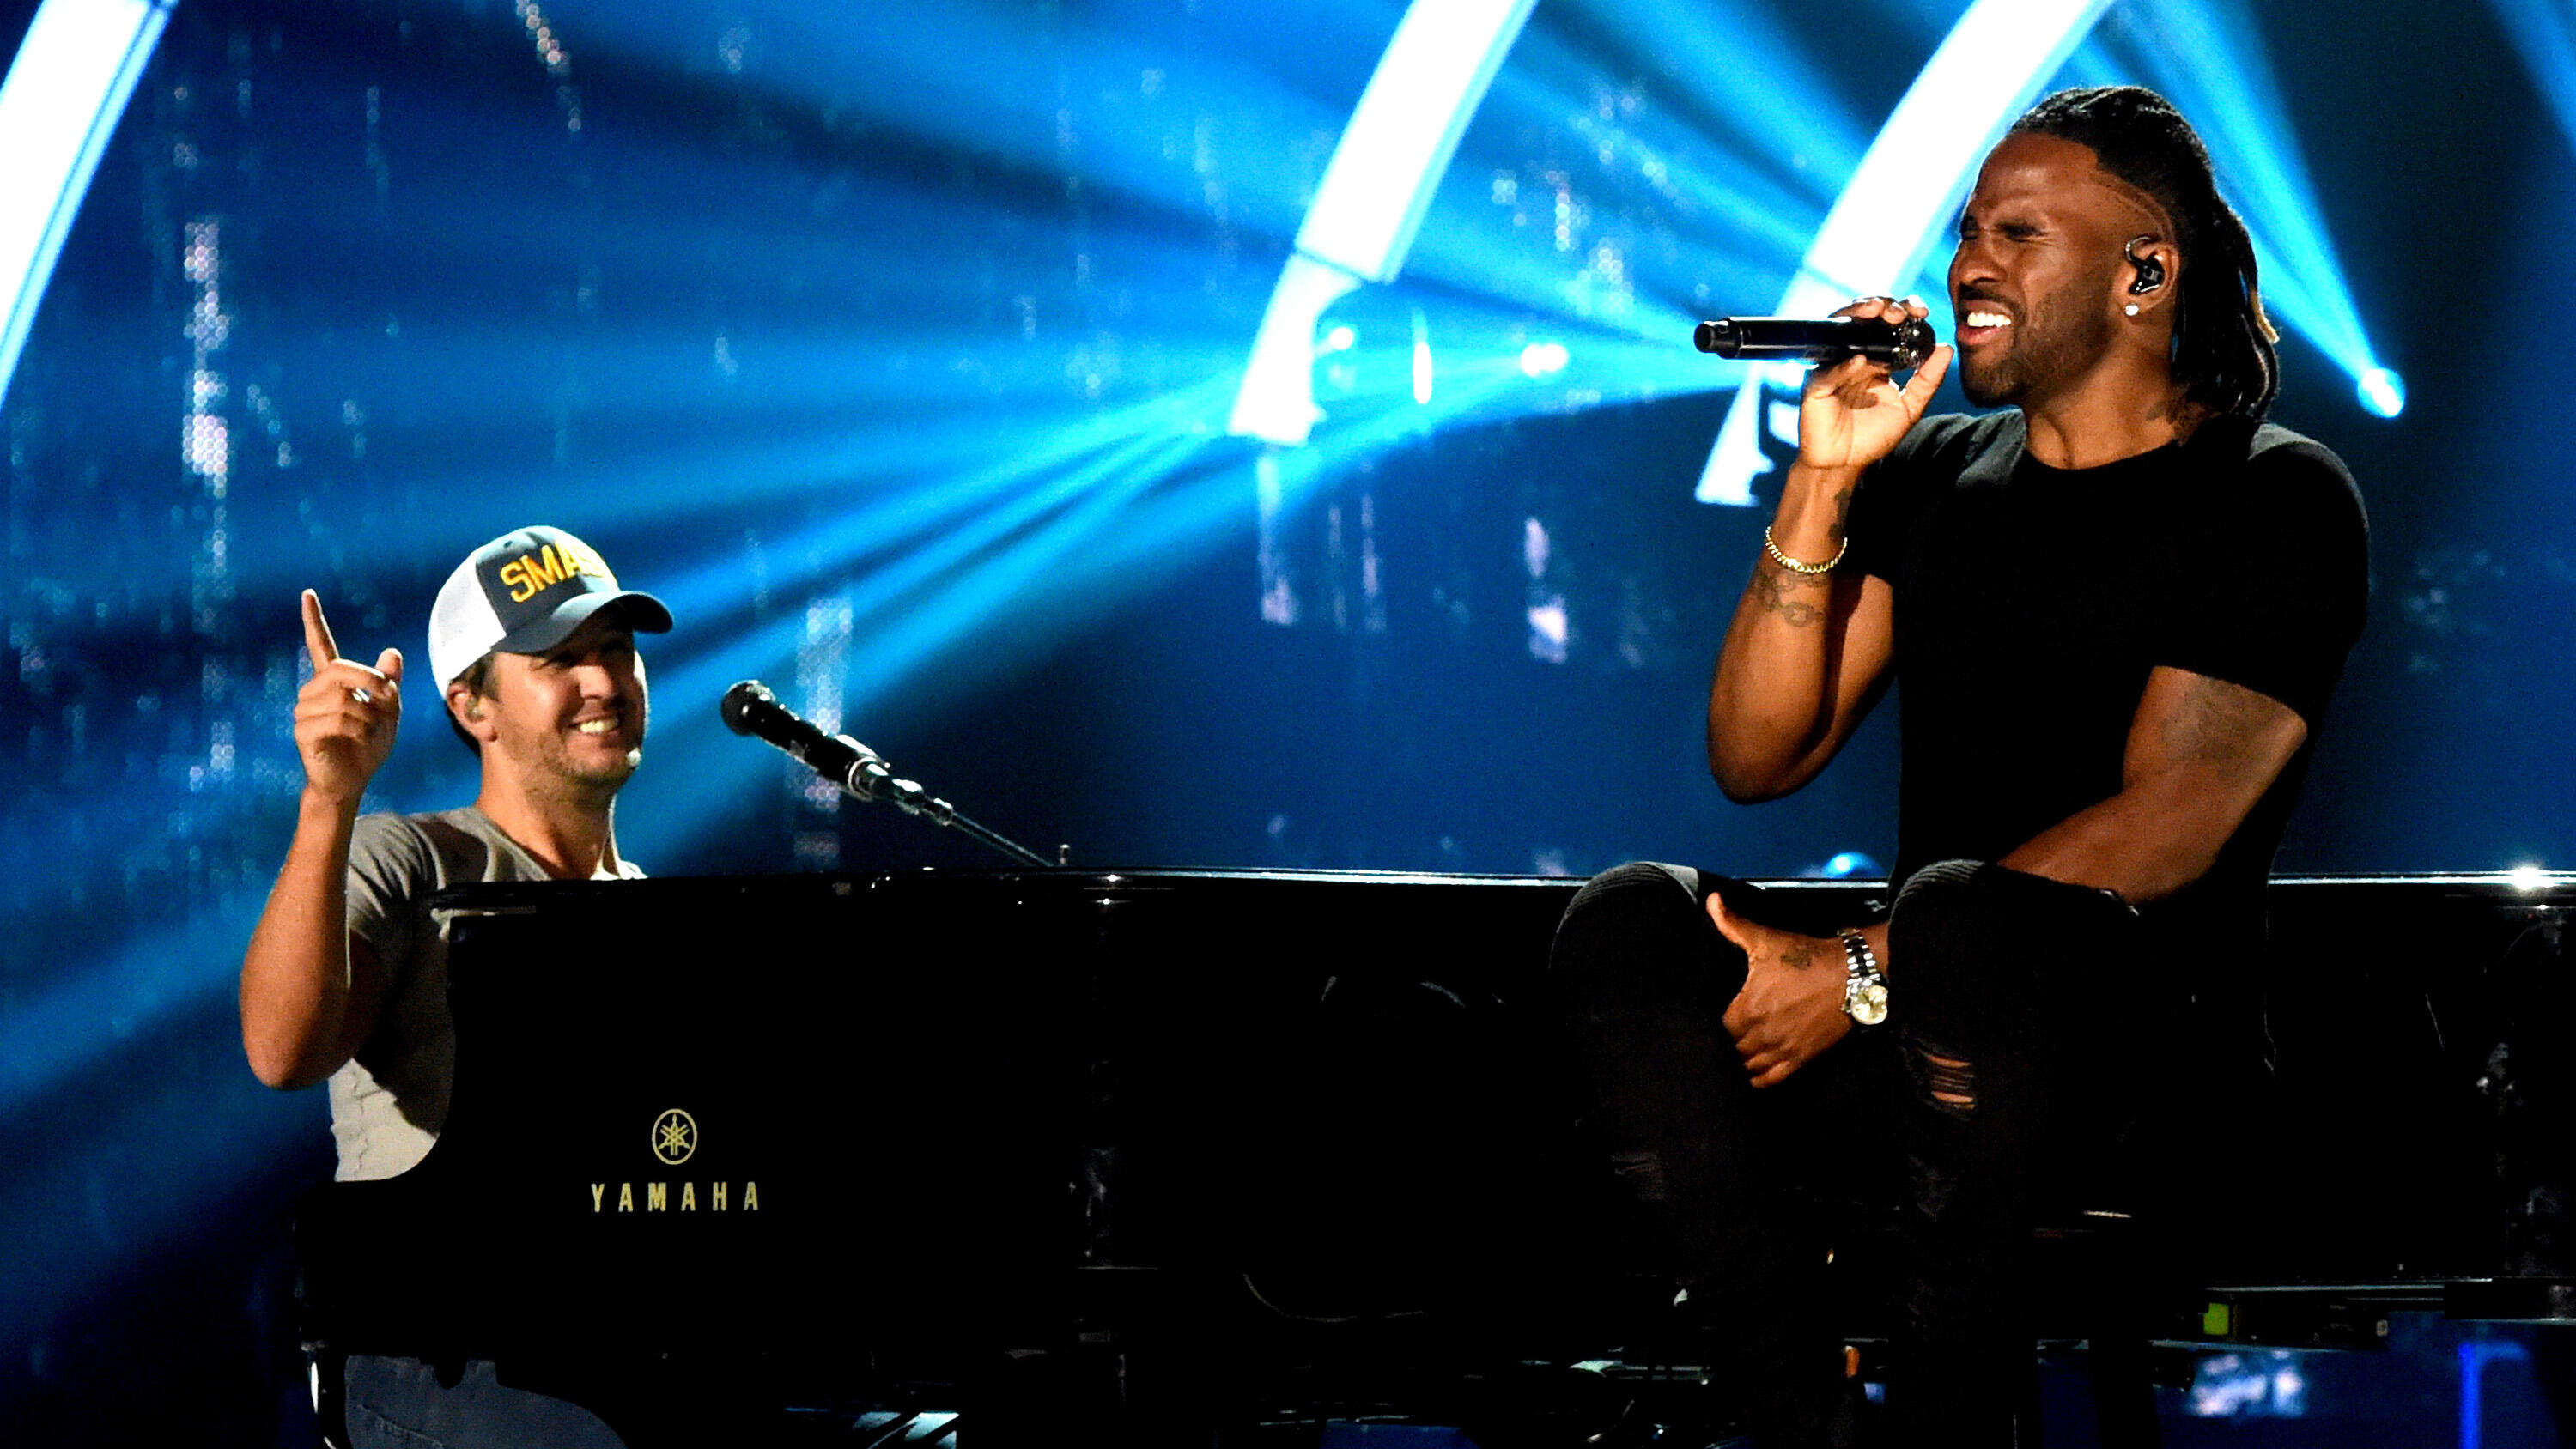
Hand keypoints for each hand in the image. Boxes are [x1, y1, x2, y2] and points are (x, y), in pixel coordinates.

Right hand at [293, 589, 401, 807]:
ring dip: (369, 715)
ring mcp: (304, 710)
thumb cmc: (368, 747)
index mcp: (333, 682)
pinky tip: (357, 741)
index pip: (320, 645)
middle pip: (342, 669)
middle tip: (387, 701)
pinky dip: (360, 731)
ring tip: (368, 731)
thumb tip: (392, 651)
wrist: (352, 781)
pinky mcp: (303, 730)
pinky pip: (339, 720)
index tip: (307, 594)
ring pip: (345, 698)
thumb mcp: (389, 712)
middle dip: (371, 682)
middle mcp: (313, 691)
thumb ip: (389, 684)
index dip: (314, 620)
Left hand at [1709, 893, 1849, 1087]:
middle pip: (1730, 1051)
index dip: (1713, 1025)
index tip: (1715, 1018)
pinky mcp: (1800, 1059)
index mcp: (1747, 1008)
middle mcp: (1762, 1035)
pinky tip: (1750, 1073)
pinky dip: (1757, 1080)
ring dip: (1738, 1063)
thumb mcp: (1766, 939)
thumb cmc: (1807, 957)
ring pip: (1747, 1068)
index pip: (1717, 1029)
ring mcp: (1782, 1050)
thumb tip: (1712, 900)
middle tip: (1725, 1035)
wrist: (1853, 975)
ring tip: (1734, 1054)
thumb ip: (1732, 924)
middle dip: (1725, 1044)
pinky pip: (1769, 1080)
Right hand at [1796, 295, 1952, 472]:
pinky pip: (1828, 369)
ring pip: (1842, 329)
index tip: (1922, 311)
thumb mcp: (1909, 408)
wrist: (1843, 463)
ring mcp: (1833, 366)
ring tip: (1877, 313)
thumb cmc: (1873, 436)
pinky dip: (1843, 365)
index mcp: (1878, 359)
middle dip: (1884, 306)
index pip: (1890, 325)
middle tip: (1900, 312)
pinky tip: (1859, 362)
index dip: (1905, 311)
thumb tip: (1946, 348)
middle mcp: (1855, 356)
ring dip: (1859, 314)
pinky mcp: (1815, 383)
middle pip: (1866, 317)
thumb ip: (1928, 379)